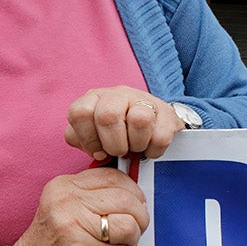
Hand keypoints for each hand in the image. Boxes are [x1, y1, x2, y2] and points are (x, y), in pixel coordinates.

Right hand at [6, 166, 149, 245]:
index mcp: (63, 186)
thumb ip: (94, 195)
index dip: (133, 192)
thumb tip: (135, 193)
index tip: (134, 206)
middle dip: (139, 217)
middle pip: (128, 200)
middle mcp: (67, 203)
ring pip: (129, 225)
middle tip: (131, 230)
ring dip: (131, 239)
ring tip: (116, 245)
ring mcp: (73, 228)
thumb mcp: (64, 207)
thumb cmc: (50, 245)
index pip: (114, 177)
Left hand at [65, 86, 184, 160]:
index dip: (88, 138)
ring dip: (136, 145)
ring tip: (136, 148)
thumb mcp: (92, 133)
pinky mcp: (167, 112)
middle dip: (113, 144)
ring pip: (139, 120)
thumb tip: (89, 148)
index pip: (80, 113)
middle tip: (119, 152)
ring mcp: (144, 99)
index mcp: (94, 98)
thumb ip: (79, 139)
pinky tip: (149, 149)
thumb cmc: (116, 133)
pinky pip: (160, 136)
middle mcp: (118, 93)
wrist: (152, 123)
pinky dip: (153, 151)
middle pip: (108, 116)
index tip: (98, 151)